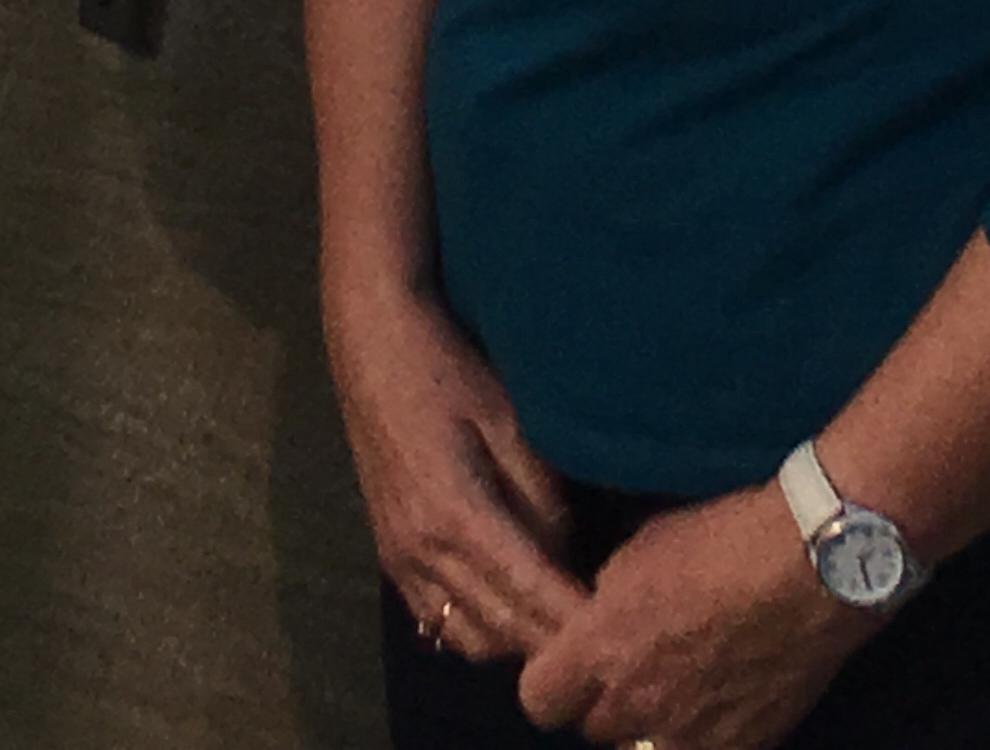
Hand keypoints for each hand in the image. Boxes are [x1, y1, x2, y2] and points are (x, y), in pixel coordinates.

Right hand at [325, 272, 589, 666]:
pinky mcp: (390, 558)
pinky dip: (478, 630)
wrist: (372, 347)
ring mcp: (400, 561)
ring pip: (469, 639)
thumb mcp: (507, 418)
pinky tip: (508, 608)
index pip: (529, 594)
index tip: (617, 636)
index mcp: (457, 515)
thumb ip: (541, 495)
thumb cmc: (446, 369)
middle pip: (502, 630)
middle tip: (602, 636)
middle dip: (553, 641)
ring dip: (515, 641)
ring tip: (558, 620)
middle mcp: (423, 553)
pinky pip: (438, 623)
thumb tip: (567, 554)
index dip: (574, 621)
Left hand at [517, 483, 866, 749]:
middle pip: (592, 726)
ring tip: (677, 681)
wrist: (812, 567)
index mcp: (601, 649)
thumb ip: (607, 597)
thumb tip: (598, 615)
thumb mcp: (642, 547)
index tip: (570, 658)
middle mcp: (635, 705)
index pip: (538, 700)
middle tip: (633, 661)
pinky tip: (720, 692)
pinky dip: (701, 732)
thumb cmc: (726, 539)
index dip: (551, 678)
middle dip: (605, 697)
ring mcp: (687, 737)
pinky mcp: (737, 749)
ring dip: (649, 722)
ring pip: (641, 748)